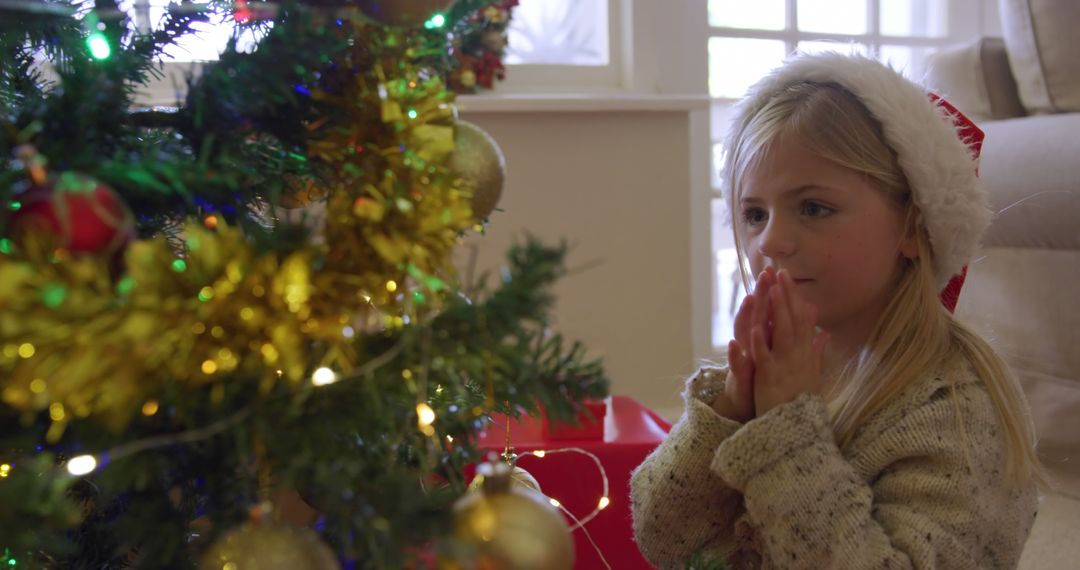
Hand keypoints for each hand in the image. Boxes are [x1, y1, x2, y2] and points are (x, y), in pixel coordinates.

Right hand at [712, 268, 776, 421]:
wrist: (745, 404)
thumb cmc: (763, 376)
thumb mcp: (777, 352)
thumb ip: (788, 330)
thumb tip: (807, 310)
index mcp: (764, 338)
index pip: (769, 311)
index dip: (774, 291)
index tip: (779, 270)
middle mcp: (751, 343)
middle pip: (756, 315)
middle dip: (760, 294)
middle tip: (764, 274)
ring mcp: (743, 357)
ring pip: (743, 334)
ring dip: (744, 317)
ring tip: (748, 300)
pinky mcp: (738, 376)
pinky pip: (736, 365)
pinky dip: (734, 355)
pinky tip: (733, 345)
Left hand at [750, 269, 829, 415]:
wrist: (796, 429)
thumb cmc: (800, 400)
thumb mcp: (811, 372)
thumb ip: (816, 350)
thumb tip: (824, 333)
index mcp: (804, 353)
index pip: (800, 320)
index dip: (794, 298)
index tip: (787, 278)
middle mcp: (797, 356)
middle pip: (792, 321)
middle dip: (786, 296)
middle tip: (781, 272)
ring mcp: (785, 365)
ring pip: (781, 333)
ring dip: (776, 311)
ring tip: (771, 289)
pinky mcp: (771, 379)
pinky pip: (766, 359)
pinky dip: (760, 344)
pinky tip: (755, 329)